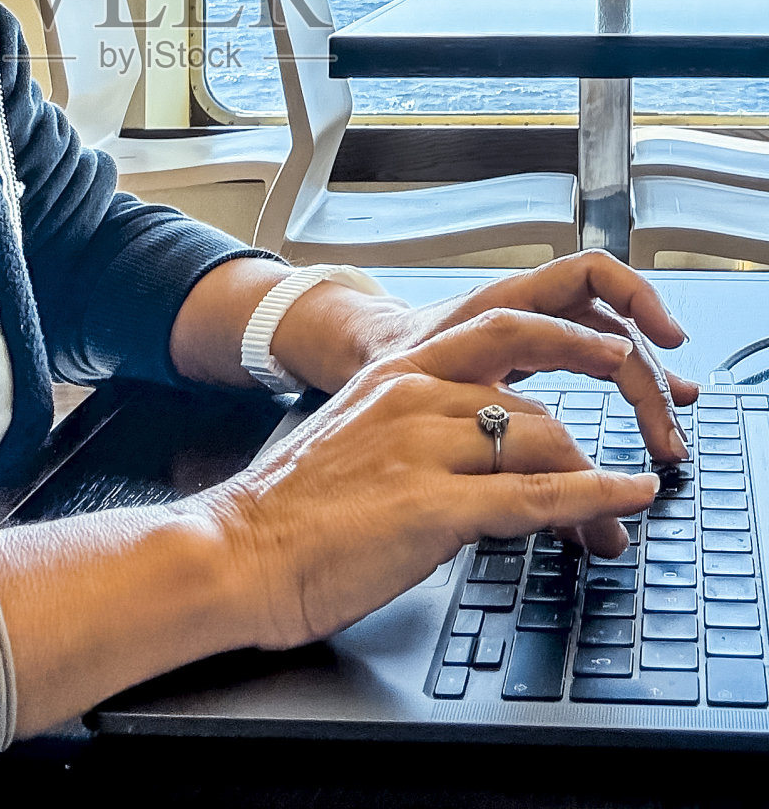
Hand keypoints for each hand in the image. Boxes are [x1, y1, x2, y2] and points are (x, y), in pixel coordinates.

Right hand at [206, 310, 657, 651]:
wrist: (238, 549)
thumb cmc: (290, 510)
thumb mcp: (357, 440)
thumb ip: (417, 429)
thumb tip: (482, 455)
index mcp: (393, 373)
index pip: (497, 332)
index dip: (564, 338)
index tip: (608, 348)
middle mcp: (412, 394)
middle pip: (533, 385)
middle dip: (598, 398)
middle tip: (644, 413)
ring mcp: (423, 447)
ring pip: (541, 442)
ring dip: (595, 483)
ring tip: (617, 518)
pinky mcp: (432, 505)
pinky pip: (535, 497)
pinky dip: (594, 501)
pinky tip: (622, 504)